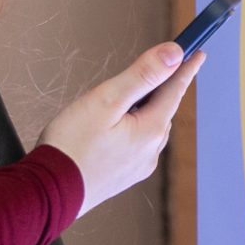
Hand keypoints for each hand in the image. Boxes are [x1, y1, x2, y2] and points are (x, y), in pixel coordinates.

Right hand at [43, 42, 204, 215]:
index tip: (198, 52)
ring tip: (114, 103)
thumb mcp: (107, 100)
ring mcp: (138, 166)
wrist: (46, 192)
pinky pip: (135, 144)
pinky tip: (108, 130)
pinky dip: (130, 129)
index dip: (185, 68)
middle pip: (161, 108)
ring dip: (140, 110)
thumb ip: (142, 75)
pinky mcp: (123, 176)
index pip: (175, 90)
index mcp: (152, 130)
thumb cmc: (71, 145)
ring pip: (148, 127)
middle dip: (155, 89)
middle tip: (141, 72)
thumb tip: (174, 54)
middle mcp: (151, 151)